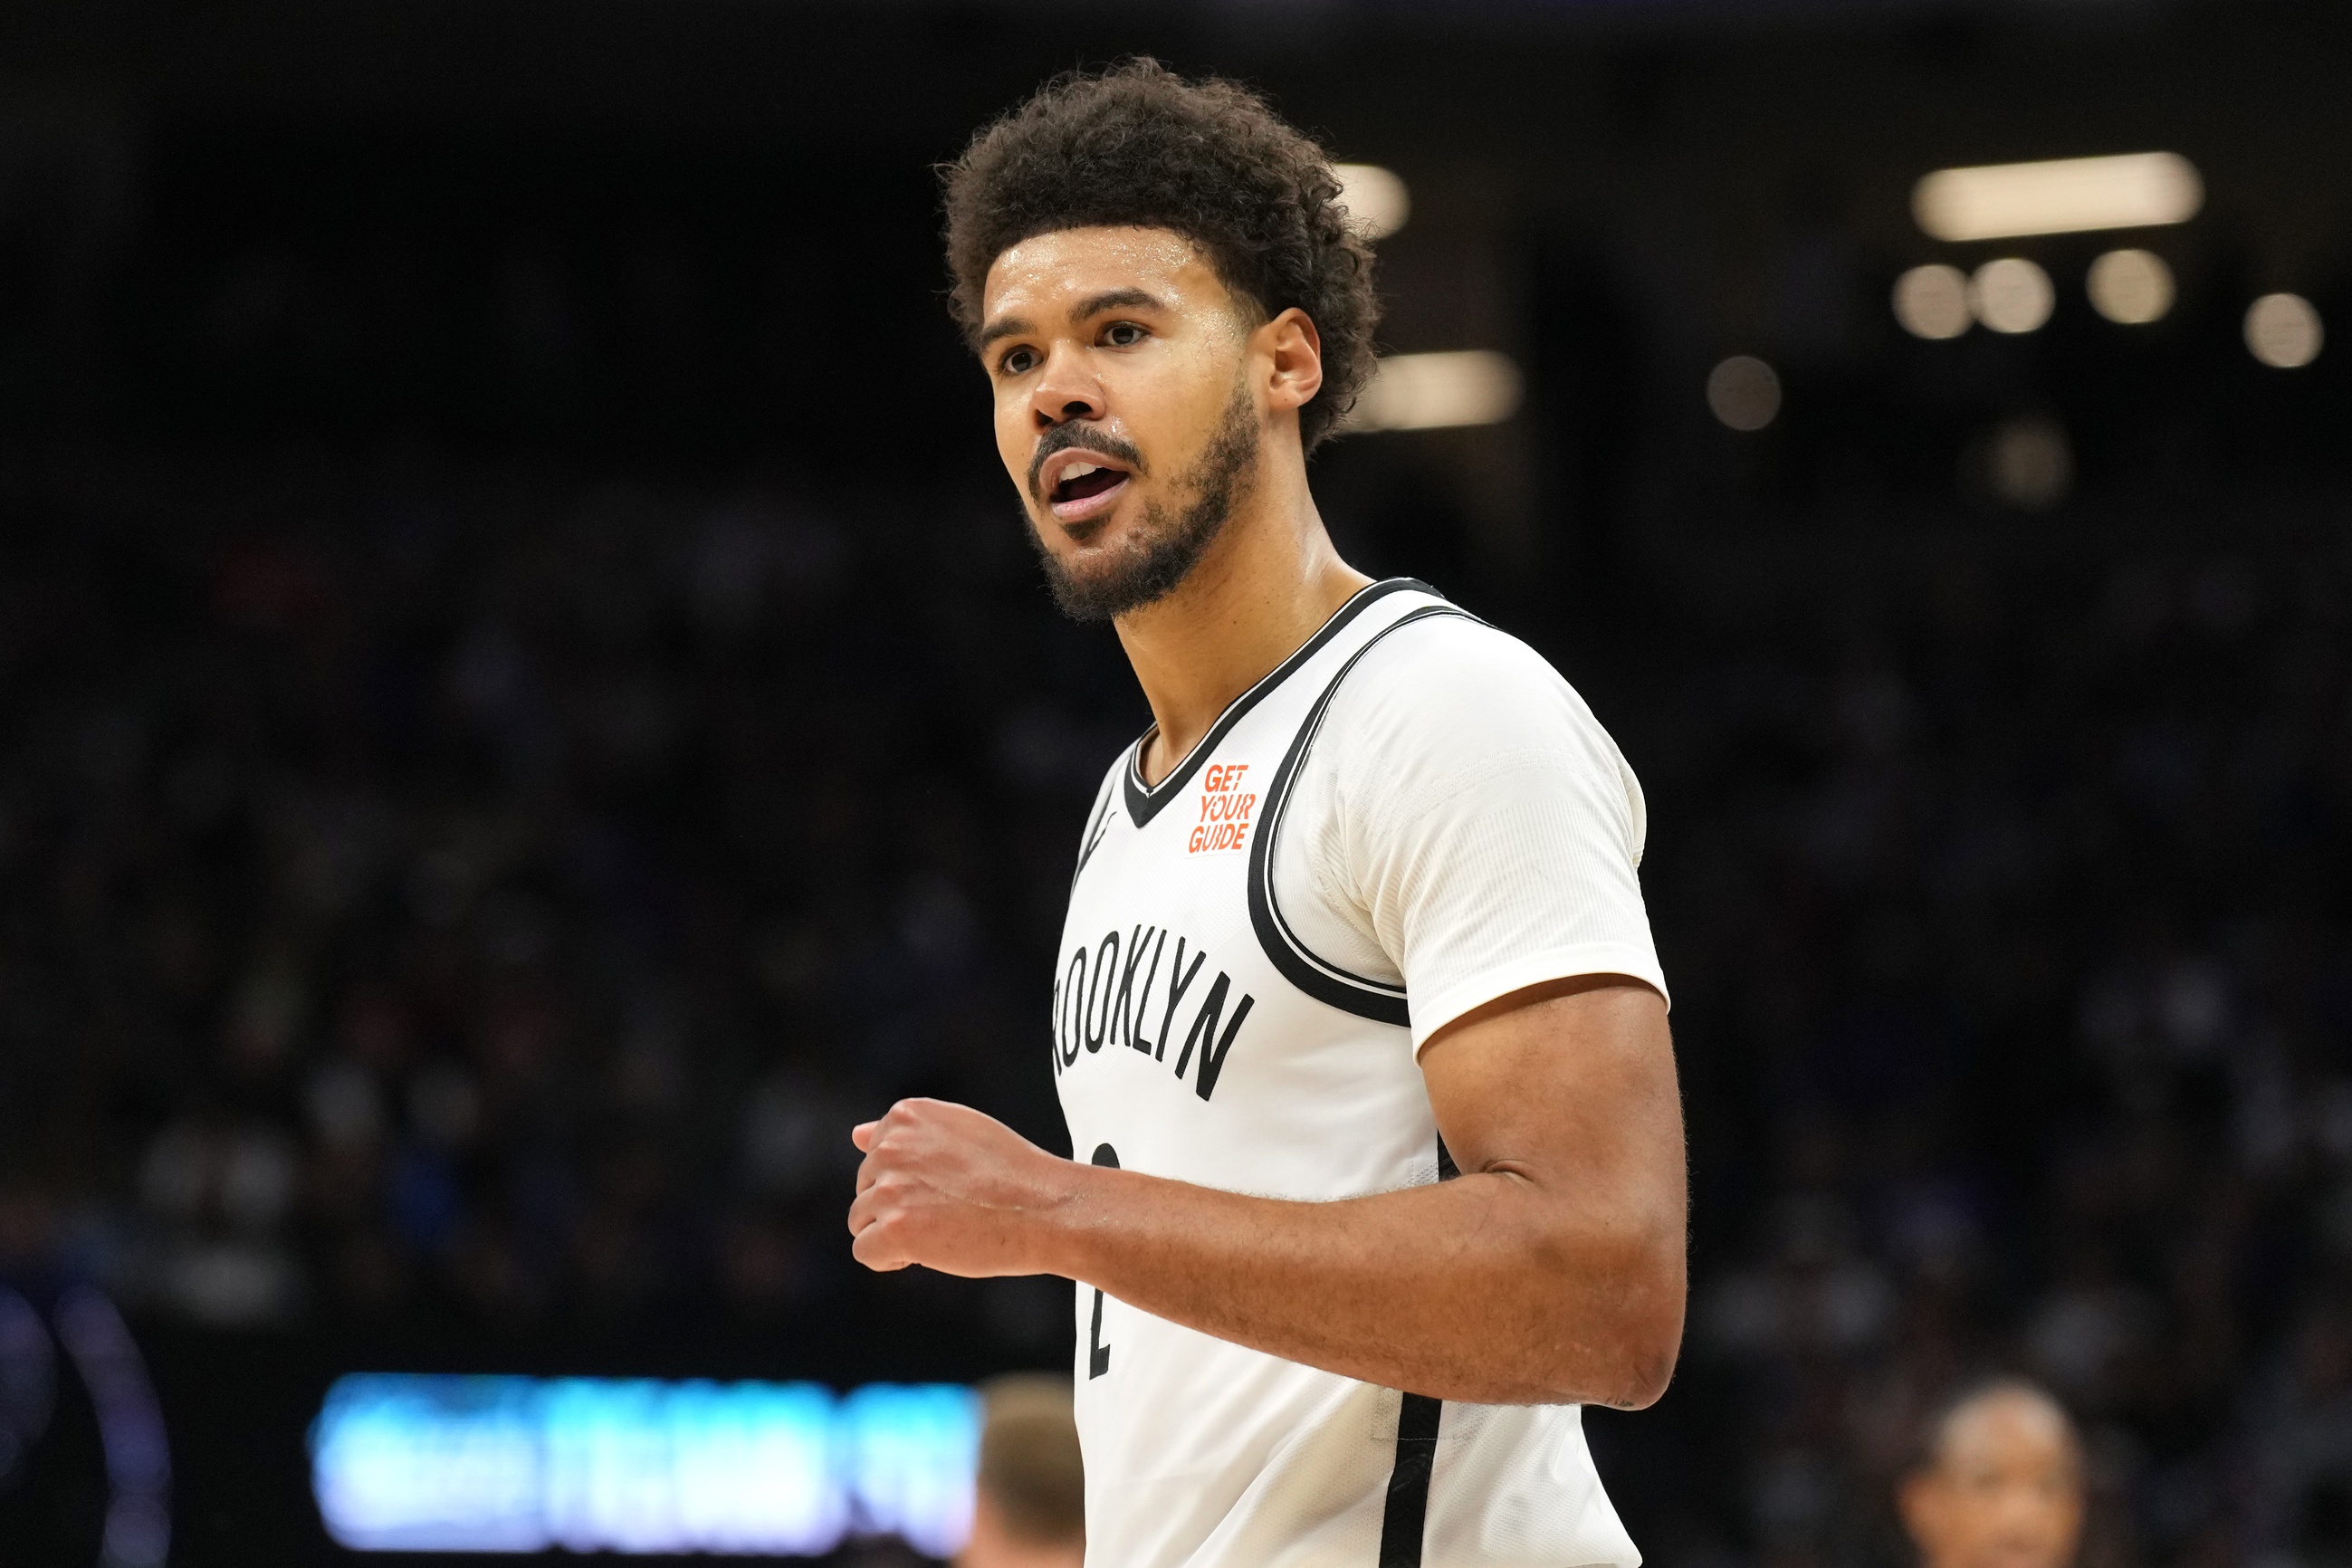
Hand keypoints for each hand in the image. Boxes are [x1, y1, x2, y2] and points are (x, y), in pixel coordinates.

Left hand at [847, 1099, 1073, 1275]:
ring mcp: (892, 1187)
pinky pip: (865, 1251)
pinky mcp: (895, 1228)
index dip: (908, 1181)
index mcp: (906, 1115)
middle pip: (865, 1189)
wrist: (1044, 1209)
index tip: (945, 1187)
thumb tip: (858, 1134)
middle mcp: (891, 1145)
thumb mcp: (960, 1131)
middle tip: (948, 1212)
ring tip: (940, 1232)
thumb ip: (907, 1134)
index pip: (875, 1156)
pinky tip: (926, 1253)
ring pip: (860, 1221)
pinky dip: (889, 1259)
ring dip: (893, 1233)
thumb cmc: (1012, 1172)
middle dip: (897, 1207)